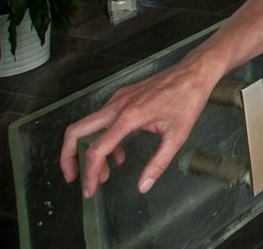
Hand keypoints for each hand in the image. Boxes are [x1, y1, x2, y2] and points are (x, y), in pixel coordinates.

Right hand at [59, 55, 219, 196]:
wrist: (194, 72)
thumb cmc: (188, 101)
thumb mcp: (177, 137)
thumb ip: (158, 164)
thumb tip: (142, 186)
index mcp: (129, 117)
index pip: (97, 149)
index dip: (89, 173)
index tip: (89, 190)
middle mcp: (116, 106)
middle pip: (76, 131)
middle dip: (68, 157)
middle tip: (74, 179)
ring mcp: (117, 99)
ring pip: (88, 126)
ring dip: (89, 151)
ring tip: (105, 174)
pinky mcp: (122, 97)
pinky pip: (102, 120)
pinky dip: (103, 139)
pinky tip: (119, 155)